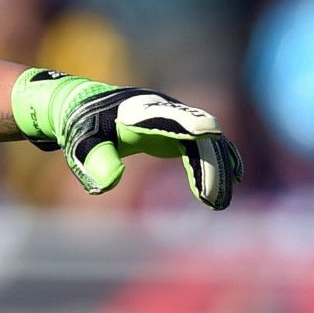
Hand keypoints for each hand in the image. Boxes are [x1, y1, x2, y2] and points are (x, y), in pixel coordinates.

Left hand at [11, 69, 242, 206]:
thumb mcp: (81, 145)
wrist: (83, 108)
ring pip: (208, 140)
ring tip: (219, 203)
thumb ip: (94, 160)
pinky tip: (232, 181)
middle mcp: (163, 110)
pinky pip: (206, 145)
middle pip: (198, 134)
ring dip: (219, 168)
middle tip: (212, 201)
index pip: (169, 117)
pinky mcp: (178, 129)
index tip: (211, 134)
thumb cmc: (82, 129)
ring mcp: (174, 117)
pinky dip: (219, 161)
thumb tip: (109, 184)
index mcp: (139, 111)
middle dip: (210, 164)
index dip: (190, 125)